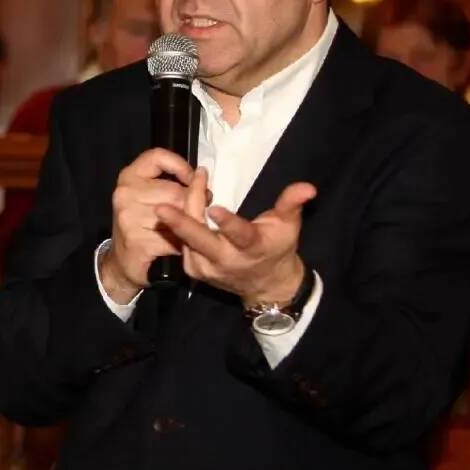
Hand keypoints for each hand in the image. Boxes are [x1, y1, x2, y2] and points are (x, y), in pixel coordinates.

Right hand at [98, 149, 196, 303]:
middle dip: (192, 205)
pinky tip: (177, 246)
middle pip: (176, 191)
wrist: (122, 260)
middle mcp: (125, 193)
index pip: (157, 157)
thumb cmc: (142, 223)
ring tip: (183, 232)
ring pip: (178, 216)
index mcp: (129, 177)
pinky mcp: (137, 240)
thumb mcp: (151, 196)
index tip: (193, 178)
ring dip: (188, 227)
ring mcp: (128, 217)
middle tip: (195, 215)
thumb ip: (172, 184)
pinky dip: (182, 244)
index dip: (181, 166)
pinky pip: (174, 238)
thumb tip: (203, 184)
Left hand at [154, 167, 311, 307]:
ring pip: (187, 237)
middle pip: (200, 240)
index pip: (240, 235)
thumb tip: (308, 187)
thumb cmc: (277, 248)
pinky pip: (182, 242)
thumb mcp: (288, 226)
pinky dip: (181, 224)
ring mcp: (206, 268)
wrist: (266, 285)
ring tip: (187, 184)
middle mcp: (225, 261)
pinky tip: (181, 204)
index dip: (228, 223)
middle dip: (180, 224)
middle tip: (161, 208)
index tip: (214, 208)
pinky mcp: (193, 270)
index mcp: (251, 249)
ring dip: (181, 214)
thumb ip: (292, 204)